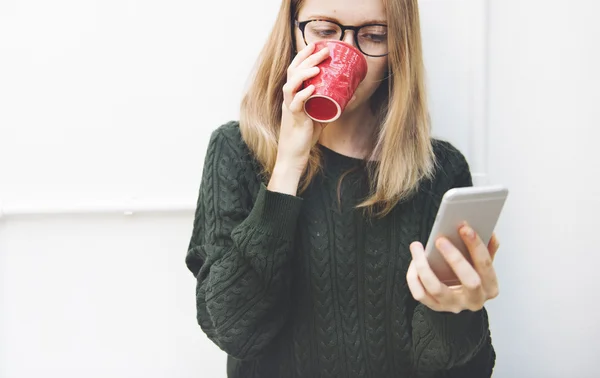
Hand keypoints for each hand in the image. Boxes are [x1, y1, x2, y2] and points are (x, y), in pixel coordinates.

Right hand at [276, 43, 330, 173]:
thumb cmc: (306, 134)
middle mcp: (289, 98)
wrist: (295, 154)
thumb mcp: (322, 115)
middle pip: (294, 72)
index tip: (315, 44)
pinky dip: (302, 95)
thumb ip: (334, 103)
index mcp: (294, 94)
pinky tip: (311, 89)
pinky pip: (295, 104)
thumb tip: (354, 92)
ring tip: (317, 68)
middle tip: (324, 51)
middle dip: (308, 59)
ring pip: (291, 85)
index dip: (303, 56)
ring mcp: (290, 108)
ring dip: (303, 75)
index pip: (295, 69)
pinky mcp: (294, 119)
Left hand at [406, 224, 500, 312]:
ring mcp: (454, 305)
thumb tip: (488, 231)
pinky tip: (413, 262)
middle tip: (440, 240)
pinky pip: (420, 294)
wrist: (460, 300)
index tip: (464, 228)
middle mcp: (474, 299)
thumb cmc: (471, 278)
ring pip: (436, 288)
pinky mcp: (436, 307)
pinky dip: (413, 277)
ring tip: (417, 246)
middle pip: (469, 281)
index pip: (486, 266)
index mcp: (490, 287)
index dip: (476, 246)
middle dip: (455, 258)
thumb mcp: (483, 265)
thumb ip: (487, 249)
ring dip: (424, 265)